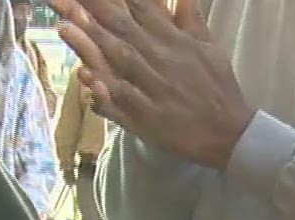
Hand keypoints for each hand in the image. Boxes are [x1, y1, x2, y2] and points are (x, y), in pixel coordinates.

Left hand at [54, 0, 255, 169]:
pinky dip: (105, 89)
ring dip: (90, 43)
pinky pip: (123, 102)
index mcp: (173, 39)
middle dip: (91, 9)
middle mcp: (160, 57)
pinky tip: (86, 78)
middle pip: (121, 27)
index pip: (140, 6)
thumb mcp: (208, 46)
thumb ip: (189, 17)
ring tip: (64, 25)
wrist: (230, 132)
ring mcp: (152, 88)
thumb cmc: (217, 87)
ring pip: (117, 60)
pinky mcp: (147, 118)